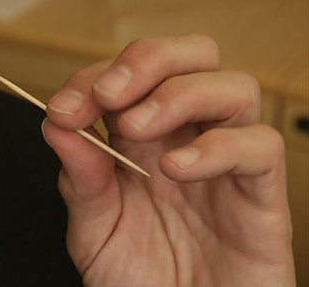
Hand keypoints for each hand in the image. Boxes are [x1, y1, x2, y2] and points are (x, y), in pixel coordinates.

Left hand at [42, 35, 295, 286]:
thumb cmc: (142, 282)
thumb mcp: (94, 231)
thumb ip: (79, 179)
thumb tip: (56, 124)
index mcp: (141, 138)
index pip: (128, 74)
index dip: (92, 78)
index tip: (63, 109)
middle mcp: (188, 139)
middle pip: (192, 55)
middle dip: (146, 59)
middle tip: (108, 93)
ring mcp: (228, 164)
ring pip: (232, 86)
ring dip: (177, 93)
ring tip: (136, 129)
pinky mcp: (263, 198)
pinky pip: (260, 147)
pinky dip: (218, 147)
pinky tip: (177, 168)